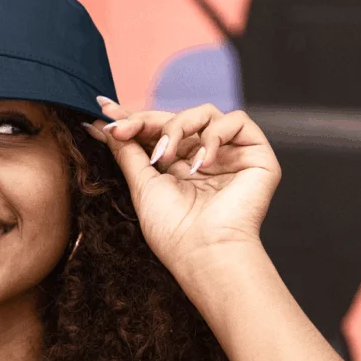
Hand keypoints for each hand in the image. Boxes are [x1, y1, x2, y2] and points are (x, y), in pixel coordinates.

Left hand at [84, 99, 280, 275]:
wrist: (204, 251)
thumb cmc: (172, 230)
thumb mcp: (141, 185)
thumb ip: (127, 152)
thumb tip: (104, 125)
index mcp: (179, 167)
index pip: (158, 131)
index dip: (133, 117)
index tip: (104, 108)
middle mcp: (205, 158)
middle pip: (177, 118)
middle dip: (147, 121)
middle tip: (123, 130)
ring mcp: (231, 155)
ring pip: (204, 113)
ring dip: (178, 128)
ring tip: (165, 156)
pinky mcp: (256, 155)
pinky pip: (238, 121)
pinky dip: (214, 136)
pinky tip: (200, 164)